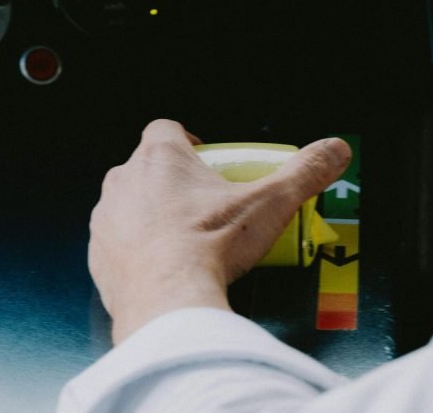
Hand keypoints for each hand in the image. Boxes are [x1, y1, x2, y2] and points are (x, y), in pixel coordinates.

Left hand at [89, 119, 351, 343]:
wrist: (167, 302)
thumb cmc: (210, 246)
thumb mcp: (270, 204)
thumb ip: (305, 172)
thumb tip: (335, 151)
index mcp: (160, 157)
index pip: (167, 130)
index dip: (188, 142)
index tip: (208, 161)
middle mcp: (125, 180)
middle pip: (149, 167)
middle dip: (175, 182)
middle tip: (207, 207)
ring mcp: (106, 219)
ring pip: (130, 204)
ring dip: (153, 214)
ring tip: (187, 239)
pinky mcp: (97, 255)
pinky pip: (118, 243)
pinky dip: (138, 250)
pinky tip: (165, 267)